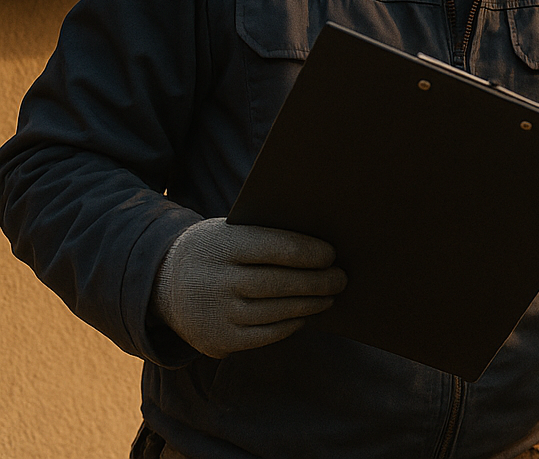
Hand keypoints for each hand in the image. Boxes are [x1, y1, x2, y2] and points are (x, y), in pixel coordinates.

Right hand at [152, 218, 346, 357]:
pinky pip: (265, 335)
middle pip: (279, 283)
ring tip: (329, 296)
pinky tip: (304, 315)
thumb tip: (321, 249)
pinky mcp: (217, 342)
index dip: (308, 252)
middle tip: (341, 278)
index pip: (275, 248)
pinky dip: (289, 325)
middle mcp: (214, 282)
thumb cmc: (215, 251)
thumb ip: (265, 237)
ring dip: (310, 305)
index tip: (331, 254)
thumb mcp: (229, 232)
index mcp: (220, 246)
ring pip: (276, 311)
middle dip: (317, 282)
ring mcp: (214, 315)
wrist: (161, 283)